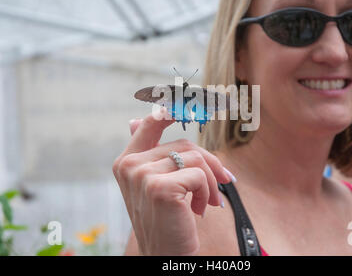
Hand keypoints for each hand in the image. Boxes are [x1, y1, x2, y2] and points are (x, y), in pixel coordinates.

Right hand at [112, 108, 232, 254]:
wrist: (164, 254)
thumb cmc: (165, 219)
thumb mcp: (154, 184)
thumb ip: (150, 152)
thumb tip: (134, 118)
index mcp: (126, 161)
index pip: (151, 123)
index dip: (173, 108)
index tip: (196, 97)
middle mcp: (129, 165)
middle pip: (185, 144)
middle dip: (210, 162)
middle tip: (225, 180)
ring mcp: (141, 175)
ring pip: (195, 158)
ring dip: (211, 182)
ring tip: (208, 202)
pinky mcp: (159, 187)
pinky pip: (199, 175)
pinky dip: (208, 192)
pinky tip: (201, 210)